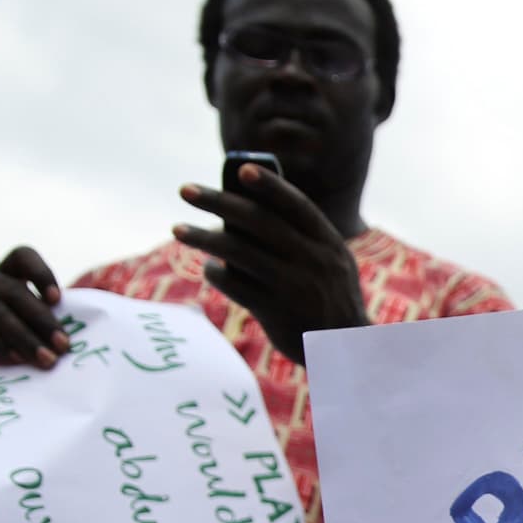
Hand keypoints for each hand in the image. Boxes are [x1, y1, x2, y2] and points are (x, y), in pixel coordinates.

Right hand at [0, 247, 67, 367]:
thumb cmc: (4, 346)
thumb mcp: (28, 330)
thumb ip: (48, 325)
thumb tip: (86, 339)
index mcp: (3, 274)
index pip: (21, 256)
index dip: (40, 272)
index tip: (57, 300)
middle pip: (11, 290)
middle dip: (41, 321)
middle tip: (63, 347)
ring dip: (23, 337)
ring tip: (44, 360)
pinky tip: (12, 359)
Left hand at [175, 166, 368, 363]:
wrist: (345, 352)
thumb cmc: (328, 299)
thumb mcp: (331, 265)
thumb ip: (301, 240)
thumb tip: (243, 215)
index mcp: (328, 243)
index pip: (296, 205)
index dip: (269, 185)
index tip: (241, 170)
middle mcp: (313, 260)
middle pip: (258, 222)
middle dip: (218, 201)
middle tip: (185, 190)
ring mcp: (294, 286)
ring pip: (239, 253)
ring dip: (204, 238)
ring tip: (177, 229)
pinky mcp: (277, 312)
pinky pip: (237, 286)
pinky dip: (218, 274)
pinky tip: (208, 268)